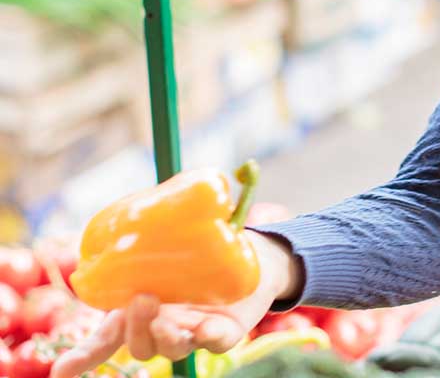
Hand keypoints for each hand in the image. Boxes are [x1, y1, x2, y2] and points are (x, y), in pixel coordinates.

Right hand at [50, 231, 301, 377]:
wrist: (251, 256)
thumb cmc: (201, 249)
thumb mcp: (171, 240)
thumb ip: (150, 231)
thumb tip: (145, 205)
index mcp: (139, 310)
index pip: (104, 340)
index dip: (83, 357)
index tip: (60, 372)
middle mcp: (163, 327)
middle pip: (139, 345)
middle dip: (135, 329)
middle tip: (143, 299)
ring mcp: (192, 332)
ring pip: (172, 350)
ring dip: (165, 337)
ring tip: (168, 317)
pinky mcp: (225, 332)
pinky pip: (214, 342)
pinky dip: (208, 337)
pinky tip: (205, 327)